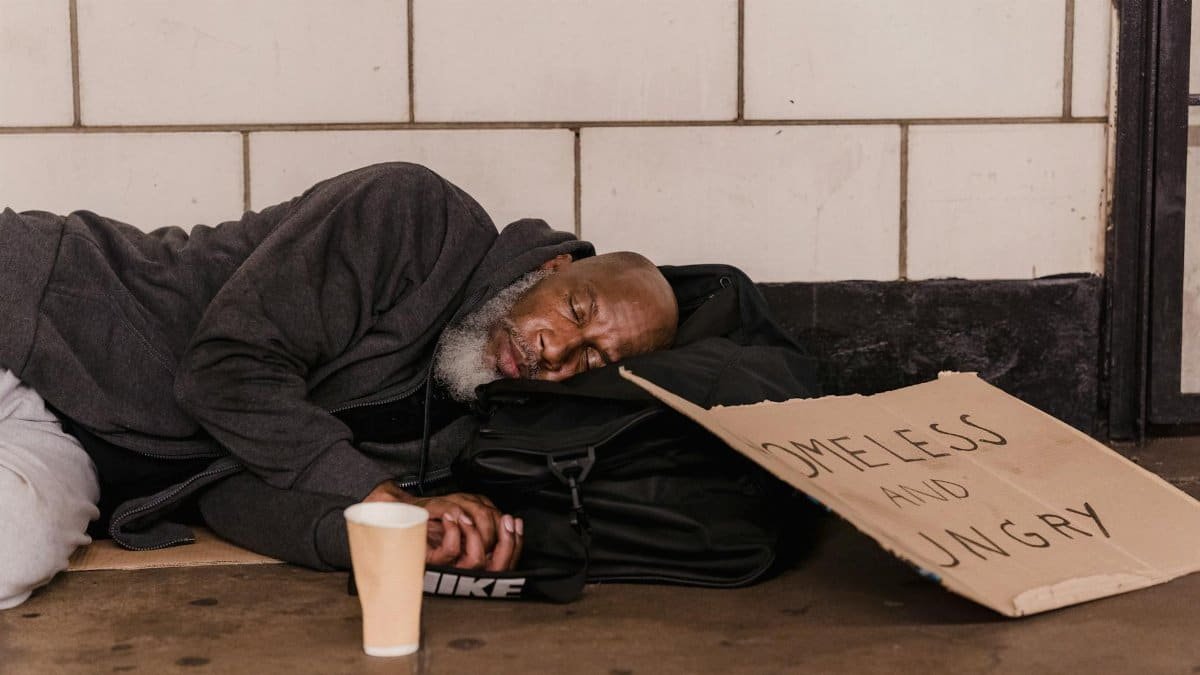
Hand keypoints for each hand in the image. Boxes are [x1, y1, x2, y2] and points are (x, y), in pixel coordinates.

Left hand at [363, 482, 523, 571]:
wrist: (398, 516)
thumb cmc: (430, 520)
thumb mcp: (464, 518)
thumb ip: (485, 523)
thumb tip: (508, 521)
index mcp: (477, 562)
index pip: (507, 563)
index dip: (516, 544)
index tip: (515, 522)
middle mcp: (466, 571)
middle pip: (499, 568)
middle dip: (507, 541)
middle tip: (505, 520)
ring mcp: (449, 569)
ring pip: (476, 560)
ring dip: (477, 532)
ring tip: (467, 515)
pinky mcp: (432, 563)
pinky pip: (451, 551)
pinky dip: (454, 530)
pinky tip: (449, 517)